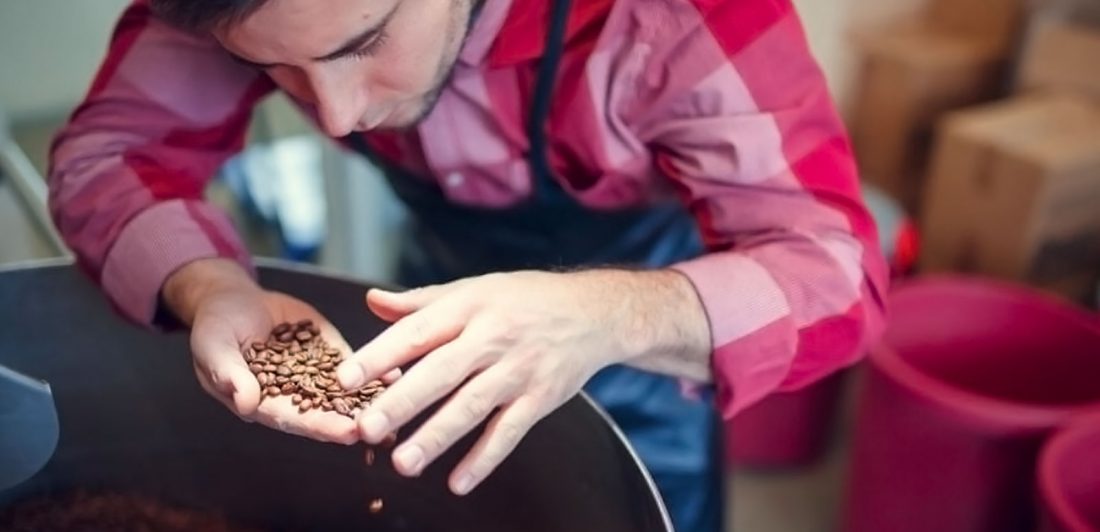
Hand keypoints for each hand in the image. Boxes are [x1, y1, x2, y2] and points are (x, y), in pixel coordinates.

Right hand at [164, 259, 388, 443]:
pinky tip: (395, 375)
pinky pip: (352, 362)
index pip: (295, 419)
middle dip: (355, 419)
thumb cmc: (215, 328)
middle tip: (384, 427)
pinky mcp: (326, 350)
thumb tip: (246, 403)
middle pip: (327, 410)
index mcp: (263, 401)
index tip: (347, 434)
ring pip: (345, 390)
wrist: (232, 299)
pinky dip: (373, 369)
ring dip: (370, 400)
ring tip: (398, 406)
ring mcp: (312, 371)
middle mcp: (292, 392)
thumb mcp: (213, 347)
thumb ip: (230, 374)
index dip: (321, 426)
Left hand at [335, 269, 710, 494]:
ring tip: (403, 463)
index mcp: (468, 307)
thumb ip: (422, 302)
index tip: (345, 379)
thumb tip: (373, 301)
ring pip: (472, 406)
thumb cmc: (525, 300)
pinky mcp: (541, 398)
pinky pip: (510, 432)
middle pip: (441, 372)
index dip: (380, 355)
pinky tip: (458, 482)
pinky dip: (485, 458)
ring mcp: (518, 370)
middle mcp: (492, 337)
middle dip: (402, 402)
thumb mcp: (475, 289)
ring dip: (437, 436)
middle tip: (365, 428)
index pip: (417, 332)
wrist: (594, 312)